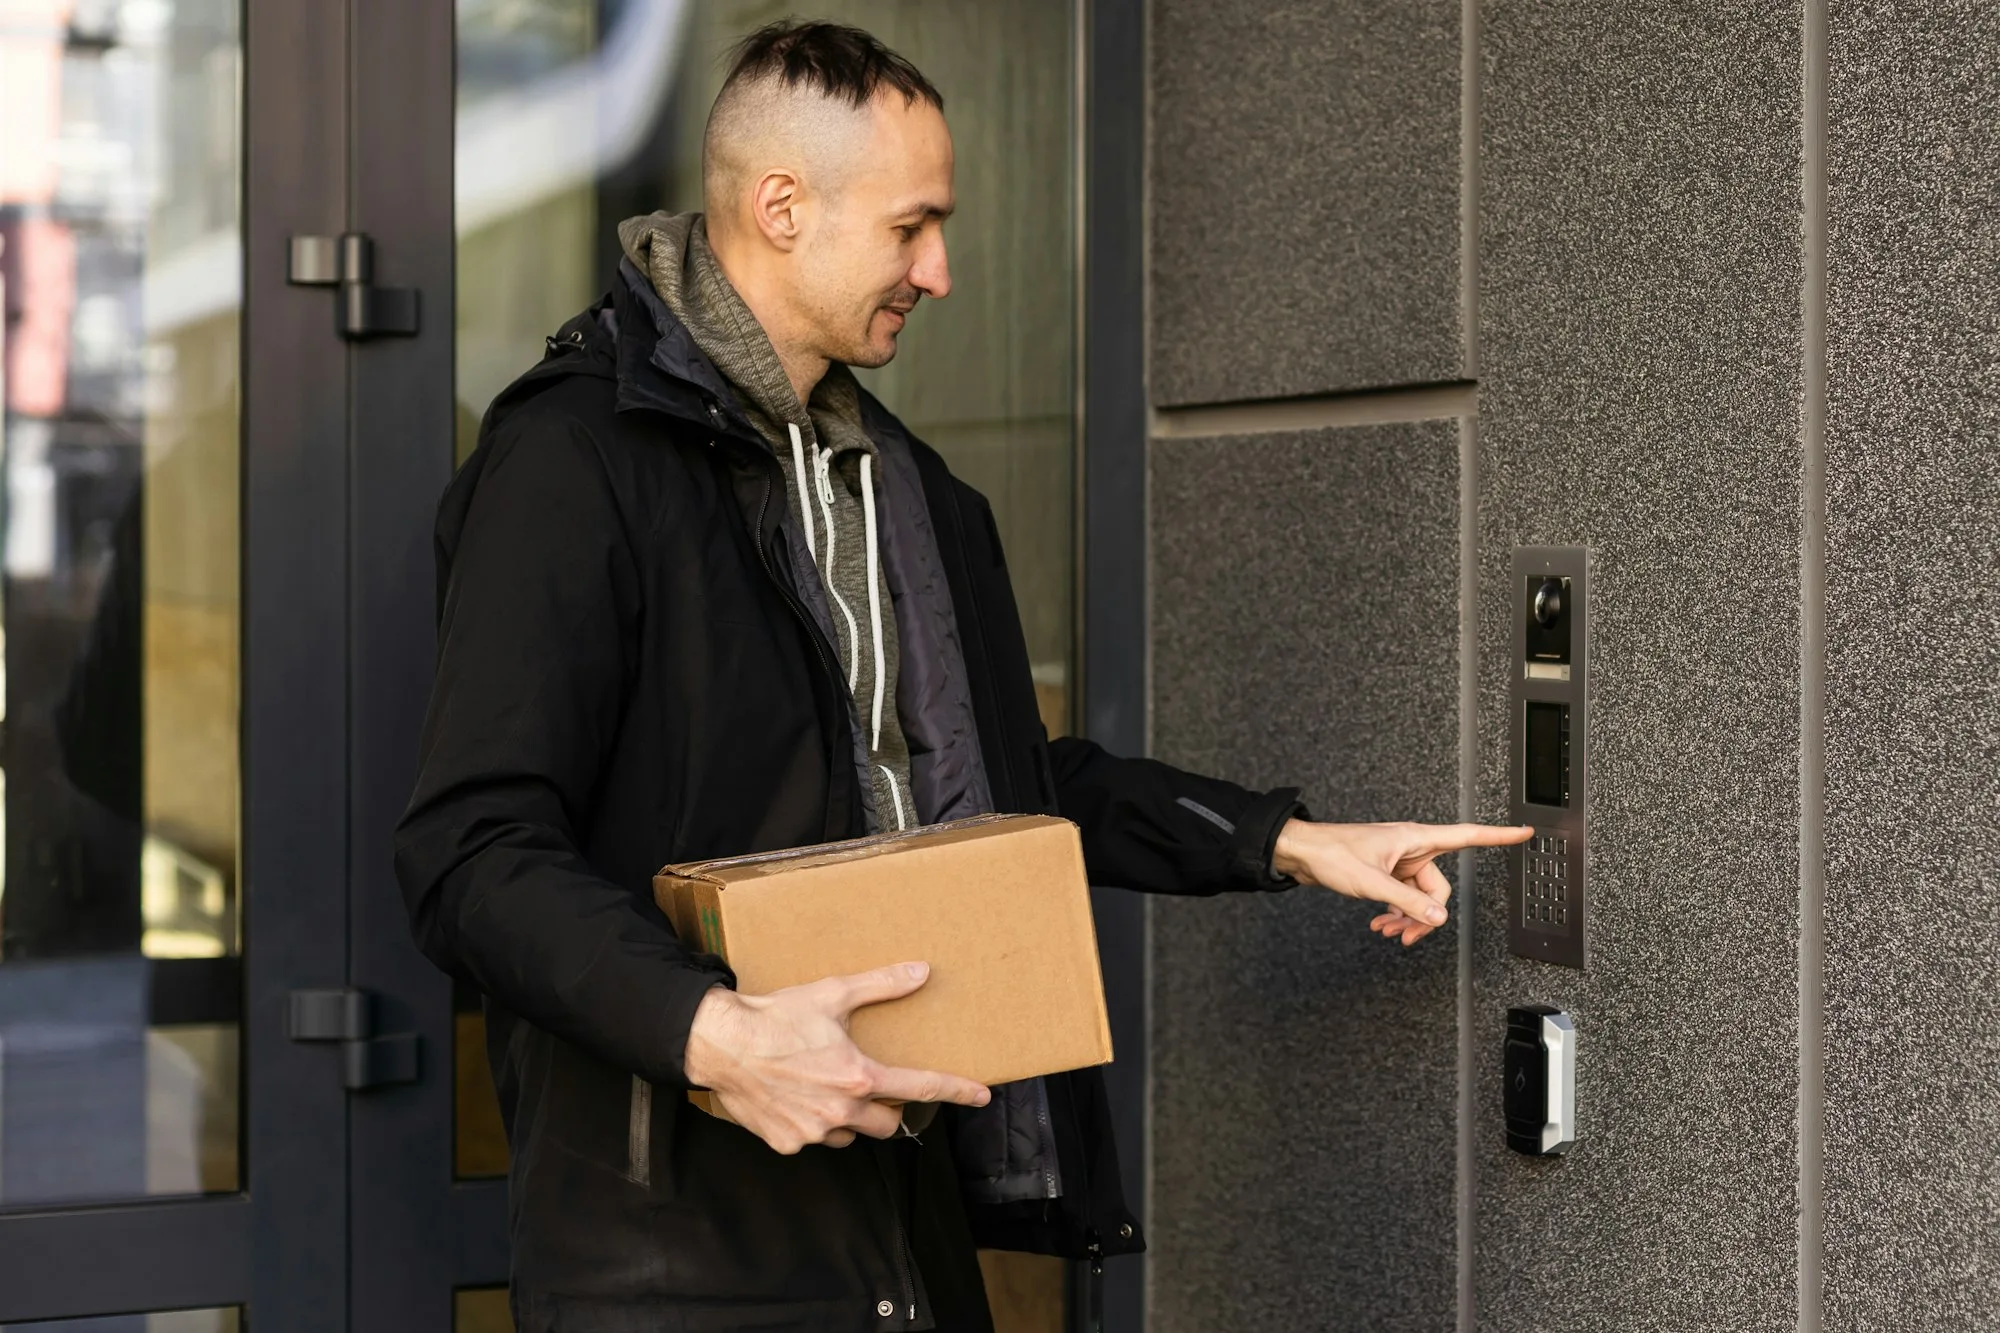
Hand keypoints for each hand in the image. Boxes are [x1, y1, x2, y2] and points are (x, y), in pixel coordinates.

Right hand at [681, 961, 990, 1153]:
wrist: (719, 1044)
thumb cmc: (775, 1018)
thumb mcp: (832, 994)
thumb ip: (881, 986)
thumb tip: (920, 972)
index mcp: (859, 1077)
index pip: (921, 1087)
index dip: (956, 1091)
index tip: (981, 1096)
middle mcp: (841, 1112)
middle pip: (888, 1123)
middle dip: (887, 1107)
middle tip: (870, 1085)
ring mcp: (813, 1132)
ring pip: (851, 1135)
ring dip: (849, 1118)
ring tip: (826, 1088)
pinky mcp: (787, 1143)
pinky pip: (814, 1139)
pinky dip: (813, 1124)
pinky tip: (797, 1098)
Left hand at [1272, 819, 1533, 947]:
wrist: (1301, 854)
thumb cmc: (1331, 854)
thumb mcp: (1372, 882)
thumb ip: (1407, 902)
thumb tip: (1438, 919)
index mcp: (1415, 839)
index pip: (1468, 835)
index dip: (1499, 836)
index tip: (1525, 832)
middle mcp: (1412, 848)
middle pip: (1439, 888)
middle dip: (1425, 915)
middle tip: (1404, 935)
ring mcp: (1400, 861)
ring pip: (1420, 898)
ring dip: (1407, 918)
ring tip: (1386, 931)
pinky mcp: (1387, 872)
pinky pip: (1404, 898)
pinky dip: (1396, 913)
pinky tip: (1381, 924)